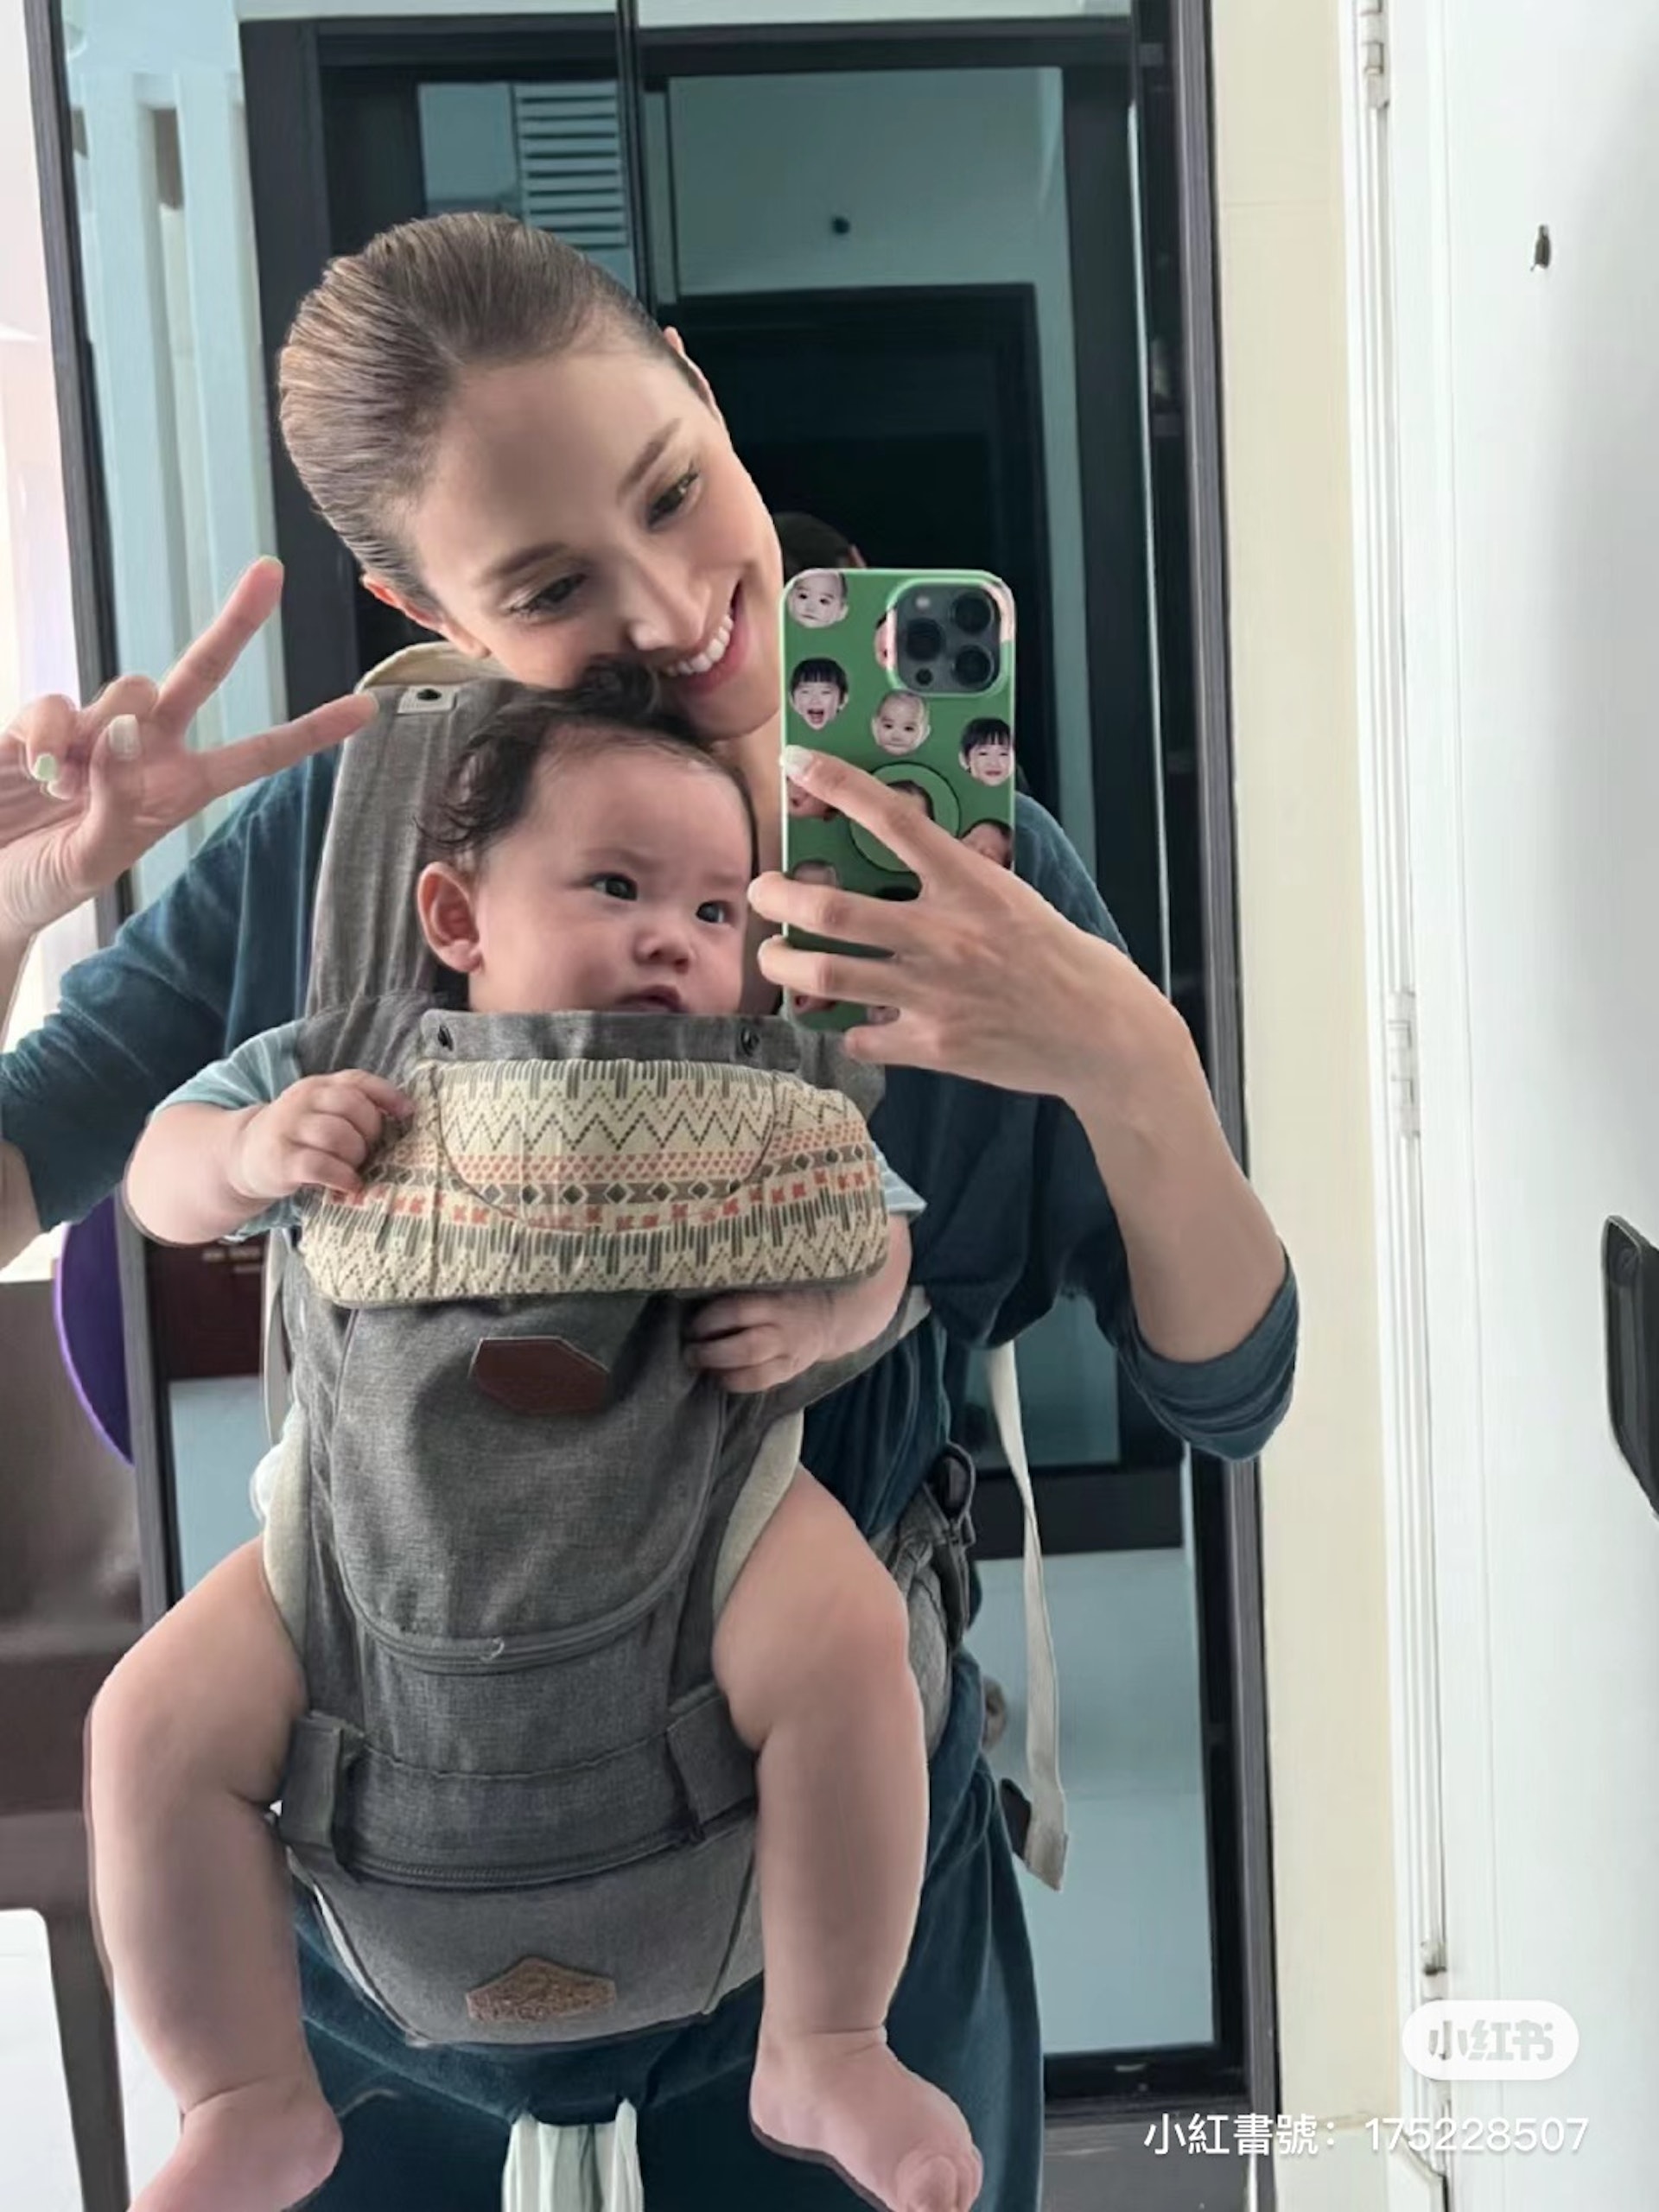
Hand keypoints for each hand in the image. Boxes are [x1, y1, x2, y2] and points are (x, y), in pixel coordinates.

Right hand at [0, 560, 375, 944]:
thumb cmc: (43, 883)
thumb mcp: (90, 859)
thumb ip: (115, 799)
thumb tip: (129, 731)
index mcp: (178, 790)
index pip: (254, 755)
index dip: (309, 731)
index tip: (367, 706)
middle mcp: (144, 750)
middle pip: (200, 673)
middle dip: (237, 624)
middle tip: (271, 573)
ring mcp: (93, 730)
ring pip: (127, 690)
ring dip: (102, 731)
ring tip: (61, 784)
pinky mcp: (40, 723)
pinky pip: (55, 705)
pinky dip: (45, 733)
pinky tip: (33, 766)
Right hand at [230, 1070, 411, 1203]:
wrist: (243, 1156)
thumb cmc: (296, 1137)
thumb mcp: (319, 1113)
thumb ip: (351, 1109)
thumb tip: (402, 1119)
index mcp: (319, 1086)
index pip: (357, 1080)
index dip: (387, 1094)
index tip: (408, 1113)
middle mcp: (303, 1100)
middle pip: (352, 1106)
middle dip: (371, 1131)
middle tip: (370, 1151)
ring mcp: (289, 1128)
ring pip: (338, 1135)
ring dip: (356, 1156)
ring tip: (355, 1168)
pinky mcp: (281, 1159)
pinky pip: (320, 1165)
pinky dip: (342, 1177)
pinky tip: (349, 1184)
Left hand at [684, 1286, 838, 1393]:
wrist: (827, 1317)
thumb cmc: (787, 1294)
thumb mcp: (770, 1282)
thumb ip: (742, 1291)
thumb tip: (697, 1296)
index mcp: (775, 1302)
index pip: (738, 1311)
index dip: (710, 1321)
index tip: (692, 1326)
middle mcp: (783, 1331)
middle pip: (746, 1348)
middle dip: (711, 1353)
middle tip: (689, 1352)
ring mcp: (788, 1356)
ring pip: (754, 1373)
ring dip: (721, 1373)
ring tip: (702, 1366)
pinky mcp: (788, 1373)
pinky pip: (760, 1384)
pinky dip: (735, 1383)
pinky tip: (720, 1377)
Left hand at [750, 748, 1187, 1112]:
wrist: (1101, 1034)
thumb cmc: (1061, 959)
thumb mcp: (1013, 898)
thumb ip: (958, 882)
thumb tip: (909, 856)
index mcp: (970, 884)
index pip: (893, 819)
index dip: (837, 785)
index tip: (795, 762)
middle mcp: (943, 935)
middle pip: (831, 911)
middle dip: (778, 897)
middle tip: (761, 891)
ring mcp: (933, 994)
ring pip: (826, 977)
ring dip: (784, 965)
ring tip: (774, 957)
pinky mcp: (932, 1045)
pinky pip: (861, 1036)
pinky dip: (847, 1029)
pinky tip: (849, 1022)